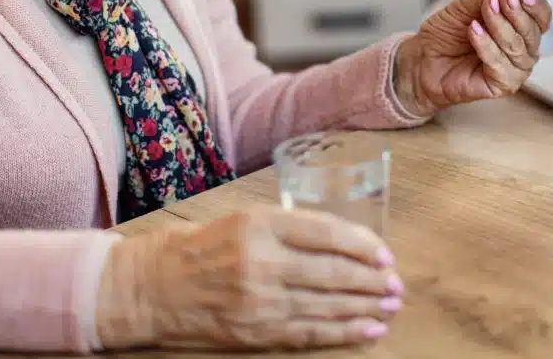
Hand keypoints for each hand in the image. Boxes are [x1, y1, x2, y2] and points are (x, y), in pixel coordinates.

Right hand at [96, 207, 401, 350]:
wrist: (156, 286)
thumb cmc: (204, 246)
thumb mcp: (246, 218)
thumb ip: (292, 226)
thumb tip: (347, 240)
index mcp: (262, 225)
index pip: (327, 233)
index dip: (364, 246)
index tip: (385, 255)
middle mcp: (263, 262)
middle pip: (333, 273)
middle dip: (372, 281)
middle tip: (396, 285)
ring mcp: (261, 301)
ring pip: (328, 306)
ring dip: (366, 307)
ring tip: (390, 306)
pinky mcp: (257, 332)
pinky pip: (311, 334)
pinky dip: (344, 333)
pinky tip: (368, 330)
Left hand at [394, 0, 552, 116]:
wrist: (423, 60)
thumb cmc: (446, 35)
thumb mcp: (462, 8)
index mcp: (520, 27)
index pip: (541, 16)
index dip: (536, 4)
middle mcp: (523, 49)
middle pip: (533, 32)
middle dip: (515, 13)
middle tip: (497, 0)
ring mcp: (515, 69)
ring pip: (518, 48)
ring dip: (499, 28)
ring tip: (477, 18)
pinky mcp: (503, 85)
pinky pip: (501, 65)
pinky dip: (487, 46)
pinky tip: (473, 33)